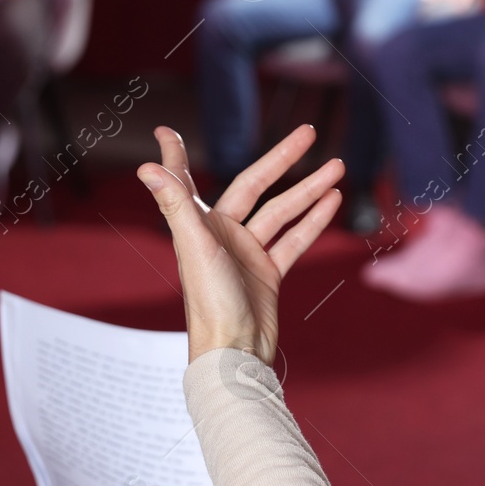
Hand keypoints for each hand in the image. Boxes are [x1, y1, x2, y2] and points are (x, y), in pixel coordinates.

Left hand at [137, 125, 343, 363]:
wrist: (235, 353)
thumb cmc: (209, 304)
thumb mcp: (195, 248)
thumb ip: (176, 205)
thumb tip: (146, 167)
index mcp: (199, 226)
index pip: (187, 180)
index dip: (177, 156)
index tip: (165, 132)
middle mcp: (222, 235)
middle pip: (256, 186)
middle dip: (283, 159)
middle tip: (308, 132)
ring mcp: (247, 253)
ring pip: (282, 211)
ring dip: (309, 189)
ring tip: (338, 166)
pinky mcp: (268, 273)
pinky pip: (294, 240)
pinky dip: (313, 221)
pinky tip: (332, 201)